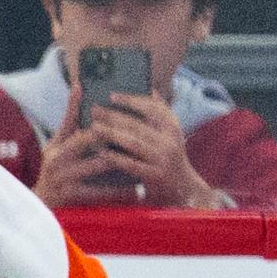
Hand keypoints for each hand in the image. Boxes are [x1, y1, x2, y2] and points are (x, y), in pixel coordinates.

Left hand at [47, 90, 207, 208]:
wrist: (182, 187)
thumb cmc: (168, 157)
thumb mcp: (169, 135)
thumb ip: (160, 116)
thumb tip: (150, 90)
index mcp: (173, 127)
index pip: (154, 108)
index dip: (133, 100)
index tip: (112, 95)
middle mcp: (171, 141)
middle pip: (138, 125)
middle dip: (114, 116)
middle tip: (94, 109)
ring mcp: (164, 158)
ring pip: (134, 143)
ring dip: (112, 134)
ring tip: (94, 128)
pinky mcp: (156, 175)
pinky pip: (132, 164)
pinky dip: (116, 157)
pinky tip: (101, 152)